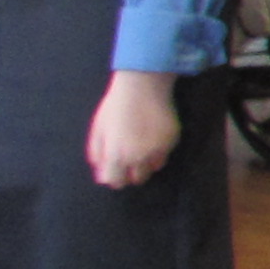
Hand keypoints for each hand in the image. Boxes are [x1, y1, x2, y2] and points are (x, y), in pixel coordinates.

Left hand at [86, 69, 179, 188]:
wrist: (142, 86)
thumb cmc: (116, 106)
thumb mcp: (98, 130)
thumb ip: (98, 154)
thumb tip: (102, 175)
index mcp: (116, 155)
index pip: (116, 182)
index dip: (114, 177)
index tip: (115, 169)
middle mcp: (137, 158)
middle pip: (137, 179)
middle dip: (132, 172)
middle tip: (130, 157)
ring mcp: (157, 150)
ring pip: (153, 168)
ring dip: (147, 162)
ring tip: (142, 146)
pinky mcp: (171, 141)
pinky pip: (164, 154)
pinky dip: (159, 150)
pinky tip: (152, 135)